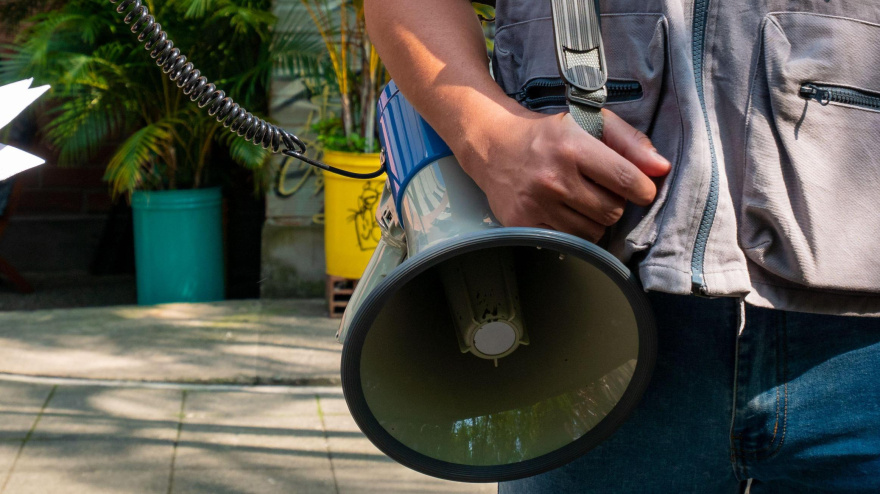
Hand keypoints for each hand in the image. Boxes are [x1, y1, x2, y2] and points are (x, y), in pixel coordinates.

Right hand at [453, 107, 671, 241]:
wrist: (493, 146)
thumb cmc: (549, 134)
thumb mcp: (590, 123)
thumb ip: (630, 142)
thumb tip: (662, 168)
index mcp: (573, 147)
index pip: (625, 179)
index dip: (643, 189)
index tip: (641, 189)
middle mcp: (554, 178)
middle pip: (612, 211)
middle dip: (615, 203)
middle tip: (601, 190)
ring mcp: (537, 204)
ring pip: (593, 231)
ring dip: (595, 220)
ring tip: (581, 201)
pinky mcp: (523, 224)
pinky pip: (570, 241)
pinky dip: (574, 230)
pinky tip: (564, 212)